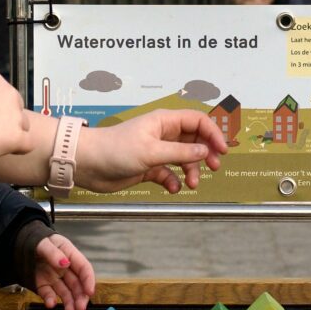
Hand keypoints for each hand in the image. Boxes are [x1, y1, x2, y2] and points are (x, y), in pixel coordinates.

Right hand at [0, 71, 32, 163]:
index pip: (3, 93)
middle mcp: (8, 92)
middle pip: (17, 108)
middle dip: (7, 119)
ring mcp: (15, 114)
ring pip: (24, 125)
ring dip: (13, 134)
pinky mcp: (17, 136)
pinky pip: (27, 144)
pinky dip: (19, 149)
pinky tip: (7, 152)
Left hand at [31, 232, 96, 309]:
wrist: (18, 244)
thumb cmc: (35, 240)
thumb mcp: (43, 242)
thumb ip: (53, 253)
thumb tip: (65, 263)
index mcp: (69, 254)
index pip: (83, 268)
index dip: (88, 280)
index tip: (90, 292)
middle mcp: (65, 268)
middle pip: (77, 284)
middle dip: (80, 297)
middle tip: (81, 308)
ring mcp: (54, 277)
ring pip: (65, 292)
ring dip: (69, 303)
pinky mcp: (43, 285)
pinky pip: (48, 294)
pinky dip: (50, 300)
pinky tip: (51, 304)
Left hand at [74, 110, 228, 193]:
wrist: (88, 164)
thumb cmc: (115, 149)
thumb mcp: (152, 151)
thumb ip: (181, 151)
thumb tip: (205, 150)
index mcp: (164, 122)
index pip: (197, 121)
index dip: (213, 133)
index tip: (222, 150)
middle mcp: (162, 134)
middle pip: (194, 139)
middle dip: (205, 153)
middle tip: (214, 167)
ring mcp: (156, 151)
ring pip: (183, 158)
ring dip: (191, 170)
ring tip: (192, 185)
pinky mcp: (148, 167)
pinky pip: (169, 173)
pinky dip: (174, 181)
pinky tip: (173, 188)